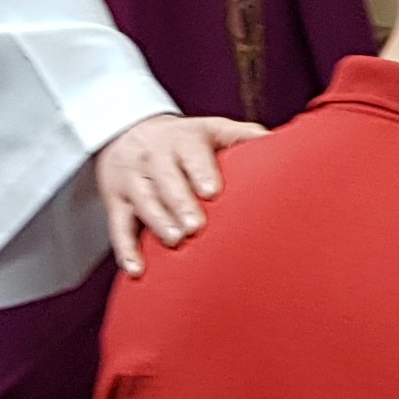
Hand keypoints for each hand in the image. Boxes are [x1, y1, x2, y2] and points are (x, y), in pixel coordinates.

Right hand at [96, 113, 265, 275]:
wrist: (131, 133)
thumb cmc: (186, 139)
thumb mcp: (213, 129)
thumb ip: (245, 136)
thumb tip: (282, 145)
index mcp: (184, 139)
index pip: (191, 154)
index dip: (200, 171)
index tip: (212, 191)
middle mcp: (155, 157)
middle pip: (165, 179)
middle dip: (179, 202)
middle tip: (195, 226)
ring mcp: (132, 180)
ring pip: (143, 202)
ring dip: (157, 222)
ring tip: (175, 241)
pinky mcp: (116, 203)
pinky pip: (118, 227)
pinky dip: (126, 249)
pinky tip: (137, 270)